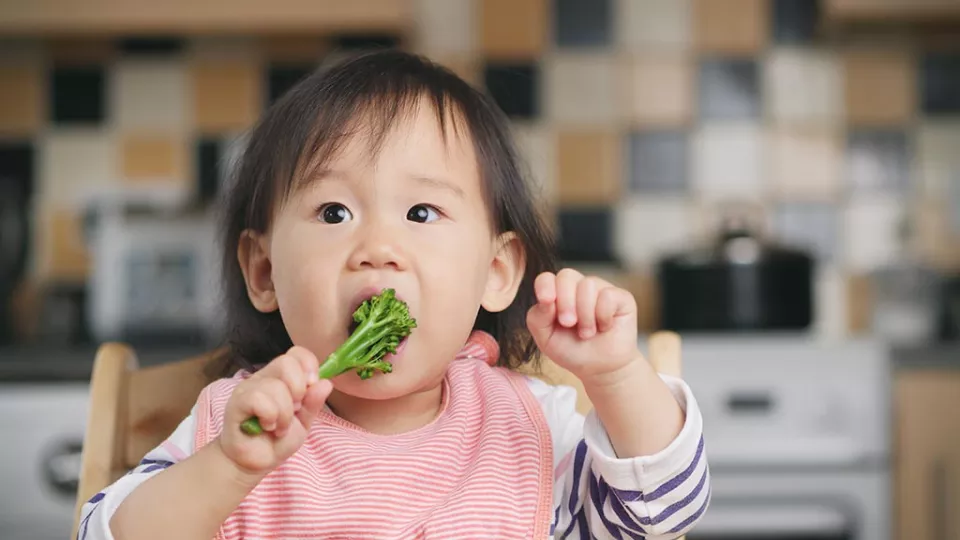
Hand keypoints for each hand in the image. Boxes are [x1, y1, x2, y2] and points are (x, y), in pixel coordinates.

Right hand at [218, 346, 332, 476]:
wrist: (256, 463)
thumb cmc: (277, 440)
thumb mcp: (304, 422)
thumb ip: (313, 402)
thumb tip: (326, 382)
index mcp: (280, 378)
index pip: (296, 354)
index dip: (309, 366)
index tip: (311, 386)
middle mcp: (263, 378)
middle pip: (286, 362)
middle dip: (298, 389)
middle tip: (294, 410)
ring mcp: (248, 389)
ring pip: (275, 386)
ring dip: (284, 413)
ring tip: (279, 427)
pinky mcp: (236, 403)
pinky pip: (259, 399)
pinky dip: (270, 416)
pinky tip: (267, 427)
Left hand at [526, 269, 641, 381]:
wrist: (600, 369)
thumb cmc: (572, 351)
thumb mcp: (546, 339)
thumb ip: (538, 318)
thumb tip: (546, 299)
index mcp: (556, 293)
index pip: (546, 278)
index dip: (545, 286)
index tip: (547, 301)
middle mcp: (577, 287)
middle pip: (566, 276)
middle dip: (565, 302)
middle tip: (569, 324)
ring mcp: (600, 289)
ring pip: (587, 285)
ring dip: (585, 315)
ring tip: (587, 333)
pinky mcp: (621, 297)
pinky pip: (608, 295)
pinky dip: (603, 315)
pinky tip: (604, 327)